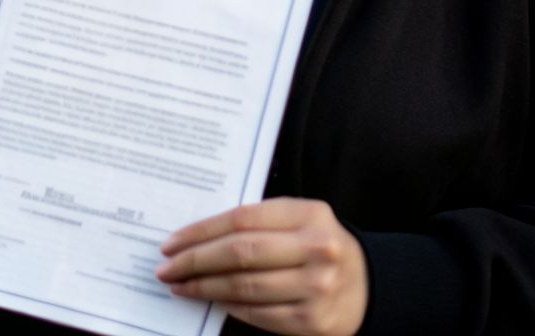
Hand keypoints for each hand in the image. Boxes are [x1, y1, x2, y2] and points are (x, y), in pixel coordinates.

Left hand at [157, 197, 368, 335]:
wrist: (368, 289)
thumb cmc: (321, 250)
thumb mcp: (303, 223)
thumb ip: (262, 224)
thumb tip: (199, 239)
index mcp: (312, 214)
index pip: (243, 219)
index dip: (201, 232)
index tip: (172, 242)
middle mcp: (318, 248)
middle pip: (240, 252)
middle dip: (194, 261)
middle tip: (166, 268)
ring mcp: (316, 286)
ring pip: (243, 286)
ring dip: (203, 287)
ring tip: (181, 286)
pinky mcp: (310, 319)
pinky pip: (256, 313)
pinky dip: (228, 306)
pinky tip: (213, 300)